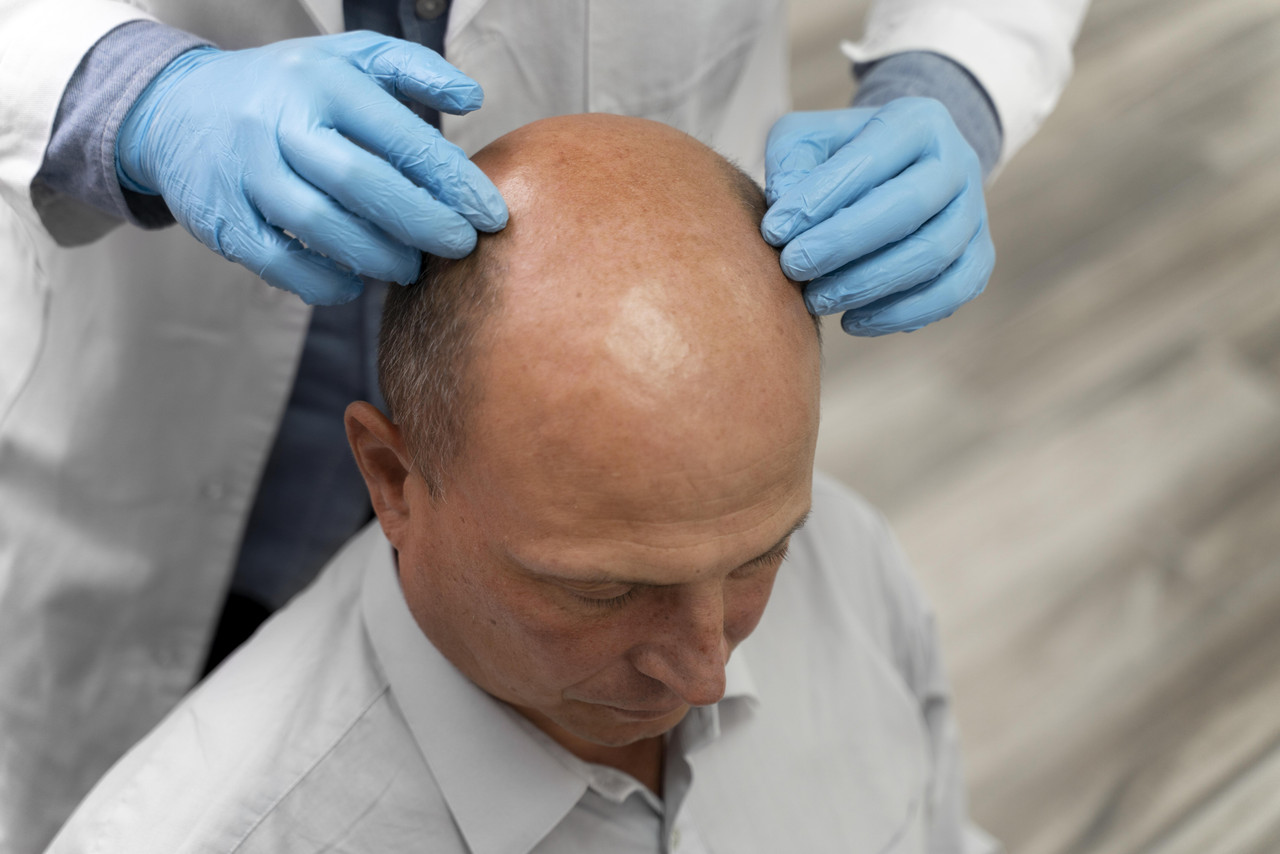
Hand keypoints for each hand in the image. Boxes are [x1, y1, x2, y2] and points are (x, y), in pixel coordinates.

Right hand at [116, 32, 507, 304]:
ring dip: (376, 256)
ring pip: (318, 224)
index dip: (450, 180)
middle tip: (459, 247)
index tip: (490, 214)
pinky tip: (354, 283)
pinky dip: (322, 280)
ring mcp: (244, 172)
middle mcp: (278, 122)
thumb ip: (414, 69)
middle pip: (360, 181)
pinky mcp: (220, 218)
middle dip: (421, 222)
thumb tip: (473, 98)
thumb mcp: (347, 57)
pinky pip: (277, 261)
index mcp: (321, 80)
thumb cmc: (286, 88)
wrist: (174, 106)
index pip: (397, 134)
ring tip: (409, 267)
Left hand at [761, 98, 994, 334]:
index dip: (821, 198)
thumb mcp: (807, 140)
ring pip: (933, 254)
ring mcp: (975, 211)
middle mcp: (958, 161)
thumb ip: (791, 165)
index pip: (872, 157)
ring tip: (816, 299)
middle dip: (843, 243)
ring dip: (868, 284)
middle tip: (793, 266)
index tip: (775, 230)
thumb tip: (787, 214)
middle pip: (910, 206)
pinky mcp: (979, 256)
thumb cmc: (841, 157)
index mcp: (918, 121)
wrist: (898, 170)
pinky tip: (852, 321)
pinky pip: (951, 293)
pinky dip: (901, 314)